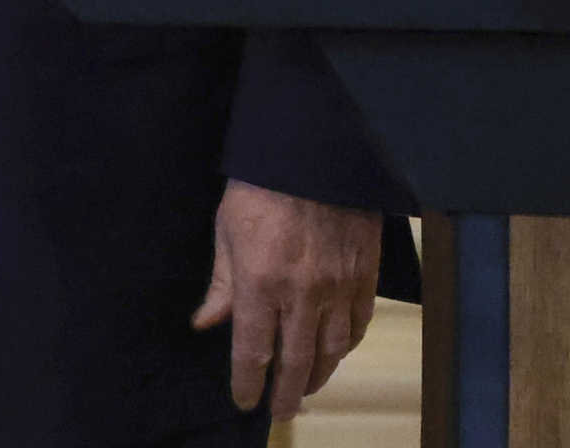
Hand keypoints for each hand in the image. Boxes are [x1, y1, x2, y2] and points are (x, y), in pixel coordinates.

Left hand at [191, 179, 380, 420]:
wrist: (313, 158)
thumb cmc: (259, 190)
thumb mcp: (226, 232)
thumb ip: (221, 285)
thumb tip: (205, 323)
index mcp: (259, 284)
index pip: (252, 350)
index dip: (247, 382)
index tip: (244, 401)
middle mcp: (301, 295)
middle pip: (295, 361)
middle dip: (287, 393)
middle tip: (281, 412)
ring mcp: (337, 288)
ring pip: (331, 350)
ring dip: (318, 375)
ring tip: (306, 388)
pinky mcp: (364, 277)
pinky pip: (358, 324)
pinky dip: (347, 346)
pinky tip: (336, 354)